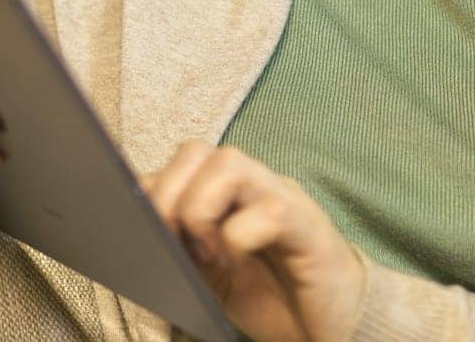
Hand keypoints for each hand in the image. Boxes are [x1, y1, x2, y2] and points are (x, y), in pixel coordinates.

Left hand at [140, 140, 365, 341]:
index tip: (141, 233)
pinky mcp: (308, 227)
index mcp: (230, 194)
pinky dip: (238, 237)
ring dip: (199, 208)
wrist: (338, 327)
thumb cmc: (278, 298)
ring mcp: (284, 199)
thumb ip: (183, 248)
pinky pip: (268, 210)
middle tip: (170, 242)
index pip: (179, 162)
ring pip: (230, 162)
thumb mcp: (215, 276)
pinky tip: (236, 264)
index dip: (150, 190)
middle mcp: (256, 185)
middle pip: (197, 151)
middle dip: (167, 195)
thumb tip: (136, 233)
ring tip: (205, 253)